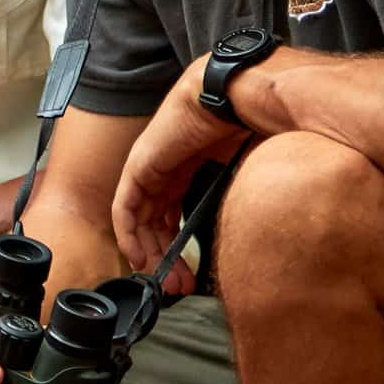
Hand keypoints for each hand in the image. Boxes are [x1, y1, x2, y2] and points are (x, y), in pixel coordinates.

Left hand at [110, 55, 241, 294]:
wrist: (239, 96)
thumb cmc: (255, 124)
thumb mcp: (249, 170)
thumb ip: (242, 195)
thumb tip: (258, 228)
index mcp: (189, 167)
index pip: (174, 213)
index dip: (179, 245)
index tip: (190, 274)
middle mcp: (166, 169)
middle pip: (156, 221)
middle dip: (166, 256)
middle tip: (178, 287)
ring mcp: (150, 166)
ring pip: (140, 219)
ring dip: (150, 253)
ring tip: (164, 281)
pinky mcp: (140, 166)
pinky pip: (126, 207)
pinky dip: (129, 234)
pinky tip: (141, 257)